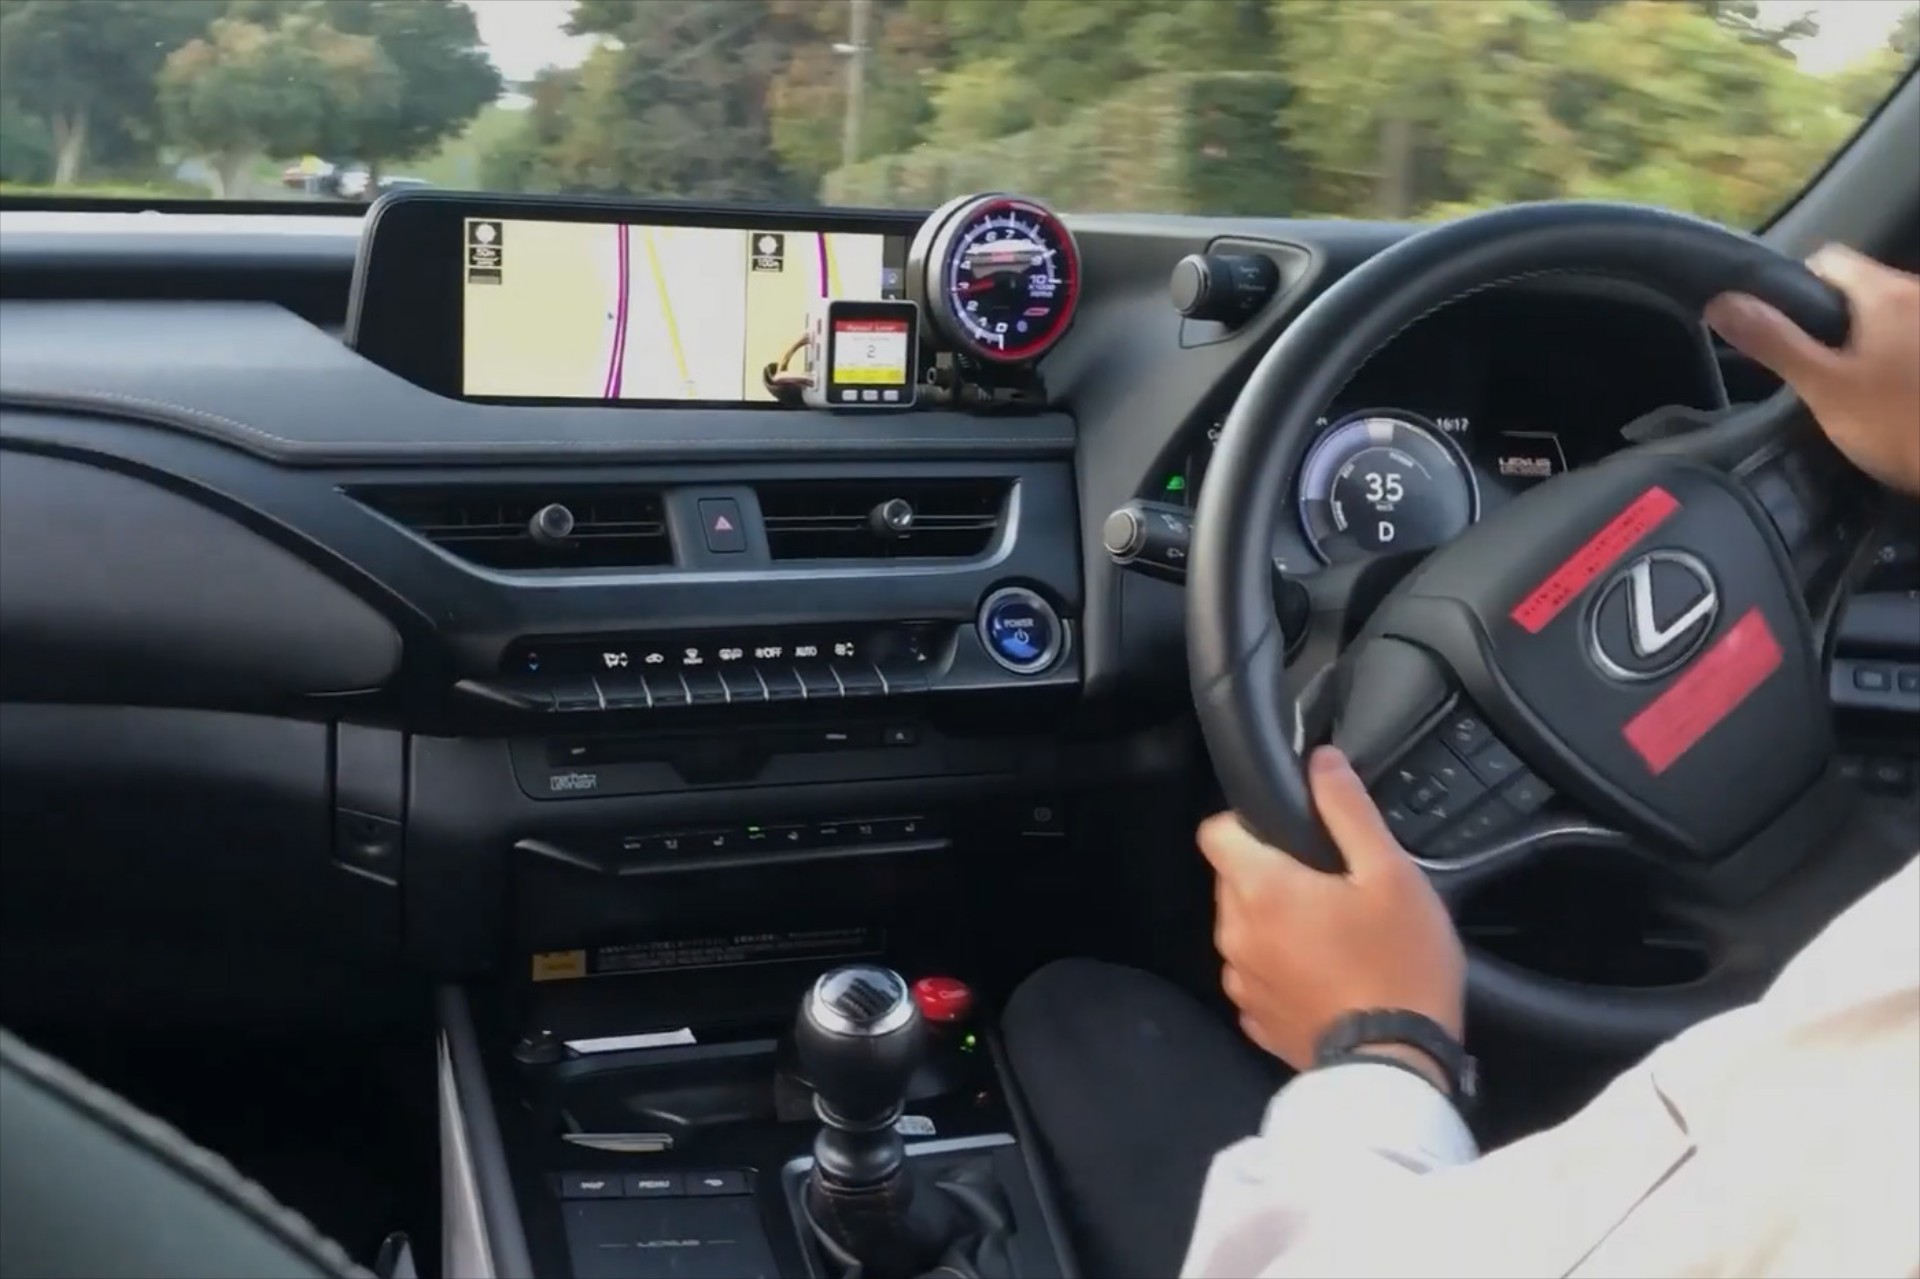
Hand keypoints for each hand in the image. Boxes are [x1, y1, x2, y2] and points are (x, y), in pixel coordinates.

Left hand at [1200, 747, 1464, 1084]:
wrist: (1397, 1066)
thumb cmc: (1400, 967)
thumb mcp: (1390, 874)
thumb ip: (1347, 810)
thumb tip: (1320, 763)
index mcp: (1260, 889)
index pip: (1215, 830)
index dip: (1248, 822)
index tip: (1290, 833)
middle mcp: (1235, 933)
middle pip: (1233, 878)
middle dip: (1272, 872)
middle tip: (1333, 885)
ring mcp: (1242, 980)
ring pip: (1245, 926)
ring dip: (1278, 921)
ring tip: (1337, 933)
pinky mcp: (1256, 1018)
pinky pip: (1259, 972)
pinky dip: (1283, 965)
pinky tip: (1329, 973)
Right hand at [1706, 245, 1919, 496]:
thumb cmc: (1899, 424)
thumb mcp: (1824, 388)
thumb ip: (1773, 342)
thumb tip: (1721, 302)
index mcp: (1887, 294)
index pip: (1827, 260)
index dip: (1795, 287)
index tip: (1783, 329)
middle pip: (1862, 288)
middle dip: (1834, 320)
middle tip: (1816, 368)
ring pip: (1892, 316)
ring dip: (1869, 340)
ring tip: (1856, 388)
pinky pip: (1912, 340)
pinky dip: (1898, 357)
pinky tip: (1894, 397)